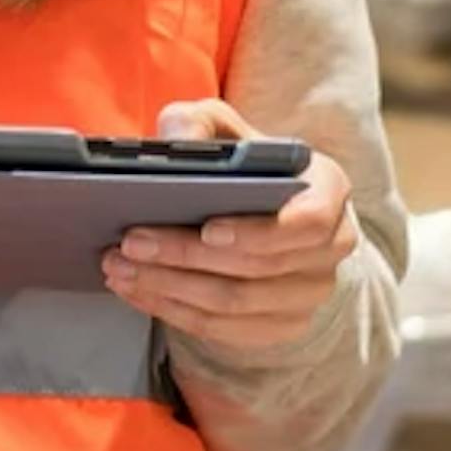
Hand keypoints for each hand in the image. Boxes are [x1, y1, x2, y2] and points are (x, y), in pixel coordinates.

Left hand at [102, 98, 356, 350]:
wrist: (261, 206)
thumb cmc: (244, 163)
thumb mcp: (222, 126)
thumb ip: (199, 122)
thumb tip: (180, 140)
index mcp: (328, 192)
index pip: (308, 221)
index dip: (258, 231)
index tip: (207, 229)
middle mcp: (330, 249)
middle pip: (257, 267)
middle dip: (185, 256)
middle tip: (130, 244)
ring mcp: (309, 293)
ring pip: (235, 304)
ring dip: (170, 288)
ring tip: (120, 267)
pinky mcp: (281, 325)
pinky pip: (224, 329)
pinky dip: (173, 311)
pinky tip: (137, 290)